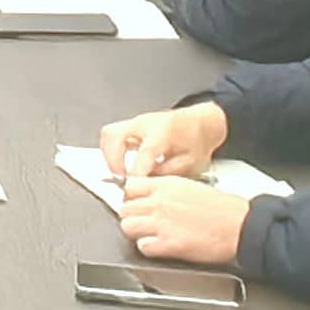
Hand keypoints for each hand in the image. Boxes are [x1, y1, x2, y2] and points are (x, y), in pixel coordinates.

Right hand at [99, 101, 226, 181]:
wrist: (200, 123)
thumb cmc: (197, 141)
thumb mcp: (193, 162)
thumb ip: (169, 173)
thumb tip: (147, 183)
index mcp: (165, 131)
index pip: (144, 152)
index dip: (137, 172)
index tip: (133, 186)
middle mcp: (146, 123)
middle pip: (115, 135)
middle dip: (114, 161)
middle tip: (121, 179)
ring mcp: (136, 123)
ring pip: (108, 134)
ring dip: (109, 157)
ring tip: (119, 174)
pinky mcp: (130, 127)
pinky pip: (111, 137)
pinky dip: (110, 153)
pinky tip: (120, 166)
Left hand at [119, 177, 250, 264]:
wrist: (240, 226)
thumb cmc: (223, 208)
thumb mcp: (190, 186)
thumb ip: (166, 190)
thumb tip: (150, 196)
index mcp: (166, 185)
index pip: (129, 187)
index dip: (131, 197)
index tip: (137, 203)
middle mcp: (160, 202)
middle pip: (124, 208)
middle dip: (132, 216)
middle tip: (145, 221)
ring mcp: (162, 223)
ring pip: (127, 227)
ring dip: (137, 233)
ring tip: (152, 235)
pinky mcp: (168, 244)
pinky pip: (142, 247)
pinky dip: (149, 248)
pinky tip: (161, 246)